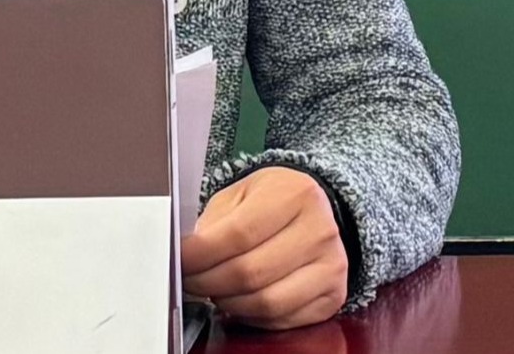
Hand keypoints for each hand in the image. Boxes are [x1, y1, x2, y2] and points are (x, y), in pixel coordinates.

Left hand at [179, 165, 348, 329]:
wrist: (316, 210)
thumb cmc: (273, 200)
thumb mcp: (240, 193)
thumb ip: (214, 221)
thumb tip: (188, 255)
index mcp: (294, 194)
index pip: (238, 234)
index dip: (201, 254)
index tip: (180, 260)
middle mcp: (319, 230)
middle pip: (250, 273)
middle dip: (208, 282)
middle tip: (189, 279)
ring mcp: (331, 265)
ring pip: (265, 302)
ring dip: (228, 301)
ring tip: (213, 289)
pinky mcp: (333, 295)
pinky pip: (282, 318)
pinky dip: (251, 315)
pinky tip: (239, 299)